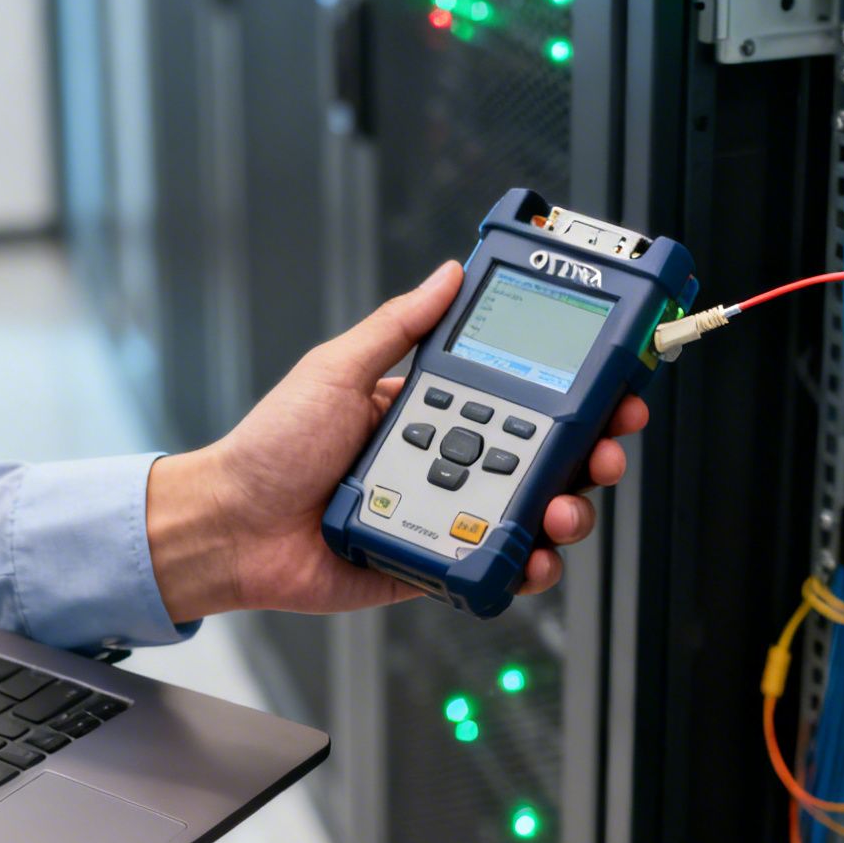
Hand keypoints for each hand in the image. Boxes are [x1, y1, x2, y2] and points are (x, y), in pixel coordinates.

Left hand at [144, 260, 647, 621]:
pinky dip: (525, 566)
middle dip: (590, 457)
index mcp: (432, 410)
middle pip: (543, 460)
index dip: (573, 397)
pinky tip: (534, 557)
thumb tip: (447, 275)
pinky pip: (494, 567)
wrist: (231, 526)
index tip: (612, 391)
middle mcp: (447, 461)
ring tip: (565, 510)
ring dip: (567, 512)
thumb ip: (397, 325)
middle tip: (606, 454)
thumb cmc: (270, 447)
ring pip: (530, 515)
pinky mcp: (434, 564)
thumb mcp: (336, 369)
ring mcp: (445, 514)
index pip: (520, 399)